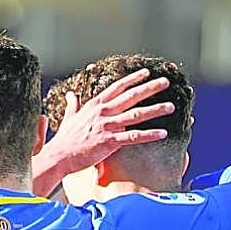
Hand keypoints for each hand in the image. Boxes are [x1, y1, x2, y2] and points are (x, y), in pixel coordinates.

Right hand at [38, 69, 175, 177]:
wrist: (59, 156)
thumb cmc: (64, 139)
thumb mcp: (69, 117)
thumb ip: (73, 105)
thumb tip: (71, 94)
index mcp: (95, 105)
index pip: (117, 87)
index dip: (133, 79)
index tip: (146, 72)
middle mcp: (103, 112)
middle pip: (131, 96)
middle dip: (150, 88)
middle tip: (166, 82)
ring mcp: (107, 126)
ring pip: (136, 114)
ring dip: (155, 110)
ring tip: (171, 106)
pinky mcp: (109, 141)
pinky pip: (133, 137)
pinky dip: (149, 135)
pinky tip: (162, 133)